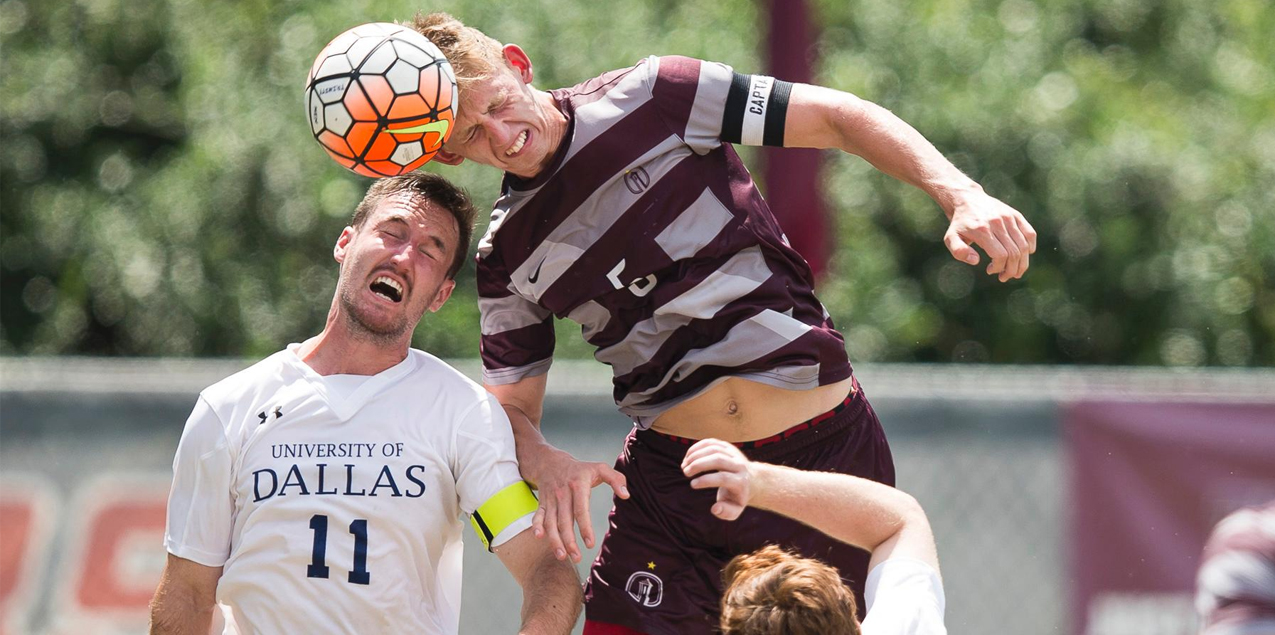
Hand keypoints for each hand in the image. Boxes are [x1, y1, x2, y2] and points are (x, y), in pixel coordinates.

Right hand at [521, 444, 627, 562]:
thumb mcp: (600, 468)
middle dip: (569, 541)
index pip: (581, 510)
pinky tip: (539, 537)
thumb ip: (617, 479)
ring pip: (551, 522)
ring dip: (554, 540)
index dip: (585, 528)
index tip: (590, 544)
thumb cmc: (580, 469)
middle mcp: (562, 493)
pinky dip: (536, 526)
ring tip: (562, 556)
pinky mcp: (542, 503)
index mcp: (578, 485)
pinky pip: (538, 516)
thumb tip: (626, 495)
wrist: (550, 461)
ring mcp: (551, 499)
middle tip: (577, 558)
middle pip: (564, 521)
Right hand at [681, 439, 756, 520]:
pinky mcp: (727, 446)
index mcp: (741, 481)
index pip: (724, 478)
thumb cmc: (737, 497)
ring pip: (713, 448)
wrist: (750, 480)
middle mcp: (739, 465)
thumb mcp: (735, 510)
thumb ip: (726, 513)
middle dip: (699, 464)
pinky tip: (687, 457)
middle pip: (718, 459)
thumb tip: (715, 508)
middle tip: (685, 472)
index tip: (692, 484)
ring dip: (696, 455)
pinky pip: (711, 442)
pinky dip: (697, 448)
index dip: (706, 480)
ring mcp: (733, 453)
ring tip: (684, 466)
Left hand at [943, 189, 1037, 281]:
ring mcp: (1009, 218)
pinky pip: (1030, 234)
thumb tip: (976, 261)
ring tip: (1015, 272)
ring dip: (1022, 263)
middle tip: (1004, 277)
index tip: (990, 271)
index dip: (998, 268)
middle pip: (1014, 253)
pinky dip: (1030, 247)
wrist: (968, 199)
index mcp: (982, 230)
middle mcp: (998, 223)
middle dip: (1011, 270)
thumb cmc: (959, 224)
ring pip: (1024, 246)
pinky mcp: (1016, 215)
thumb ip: (959, 251)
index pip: (999, 255)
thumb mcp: (950, 238)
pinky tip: (1024, 256)